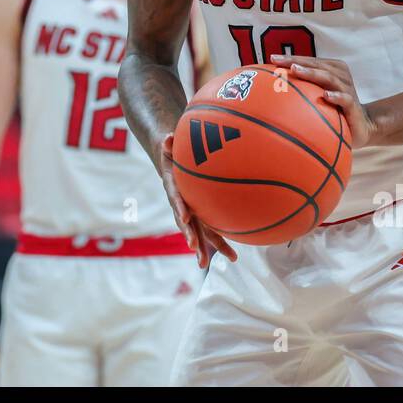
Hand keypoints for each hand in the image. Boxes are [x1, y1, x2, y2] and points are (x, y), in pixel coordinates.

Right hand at [160, 133, 238, 269]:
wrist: (171, 166)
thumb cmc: (173, 155)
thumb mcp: (168, 146)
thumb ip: (169, 143)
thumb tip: (168, 137)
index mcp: (174, 189)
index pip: (176, 199)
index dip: (180, 208)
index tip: (185, 216)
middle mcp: (181, 204)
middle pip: (185, 222)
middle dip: (189, 235)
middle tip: (194, 247)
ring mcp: (191, 213)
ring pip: (198, 232)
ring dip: (202, 248)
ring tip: (206, 264)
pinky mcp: (201, 217)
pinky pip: (211, 231)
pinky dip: (219, 244)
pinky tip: (233, 257)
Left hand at [269, 54, 376, 148]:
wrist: (362, 126)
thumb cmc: (334, 109)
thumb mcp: (317, 98)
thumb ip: (302, 90)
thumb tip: (271, 90)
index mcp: (331, 70)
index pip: (308, 61)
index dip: (291, 58)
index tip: (272, 58)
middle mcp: (339, 76)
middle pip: (317, 65)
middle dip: (297, 62)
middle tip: (280, 62)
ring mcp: (346, 89)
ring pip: (329, 77)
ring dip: (313, 73)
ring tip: (296, 71)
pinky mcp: (353, 104)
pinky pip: (345, 99)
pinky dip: (336, 96)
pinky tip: (326, 96)